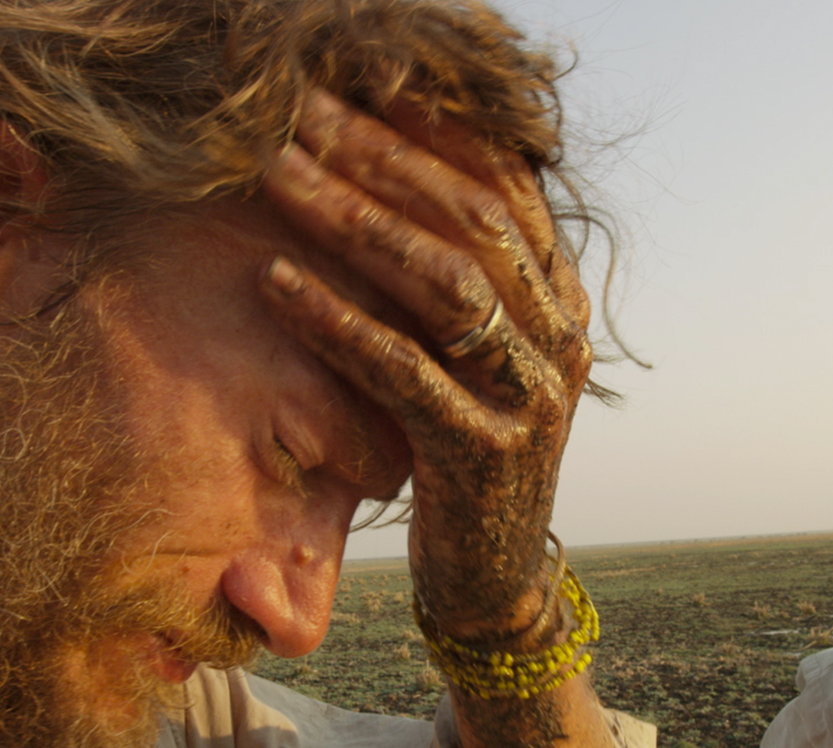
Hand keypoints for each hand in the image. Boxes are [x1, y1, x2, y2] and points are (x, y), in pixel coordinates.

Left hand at [258, 89, 592, 645]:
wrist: (493, 583)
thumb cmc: (463, 454)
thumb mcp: (476, 357)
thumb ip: (461, 280)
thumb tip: (398, 173)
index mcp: (560, 302)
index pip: (503, 185)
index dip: (432, 125)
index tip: (358, 77)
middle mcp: (558, 339)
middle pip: (467, 217)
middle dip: (379, 152)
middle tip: (298, 105)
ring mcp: (529, 398)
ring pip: (440, 282)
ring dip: (350, 217)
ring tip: (275, 171)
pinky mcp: (481, 455)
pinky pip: (400, 370)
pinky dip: (333, 319)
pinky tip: (272, 280)